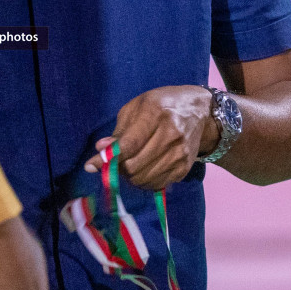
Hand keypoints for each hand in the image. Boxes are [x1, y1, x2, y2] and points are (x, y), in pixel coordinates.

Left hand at [84, 85, 216, 191]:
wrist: (199, 111)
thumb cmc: (161, 104)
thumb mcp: (137, 107)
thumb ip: (119, 130)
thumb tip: (101, 150)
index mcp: (155, 114)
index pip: (129, 145)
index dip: (108, 158)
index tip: (91, 165)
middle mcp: (171, 135)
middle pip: (134, 166)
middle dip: (118, 168)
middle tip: (115, 162)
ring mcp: (180, 154)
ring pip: (144, 179)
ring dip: (129, 176)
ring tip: (129, 164)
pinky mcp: (184, 168)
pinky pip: (157, 185)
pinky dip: (144, 181)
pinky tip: (143, 169)